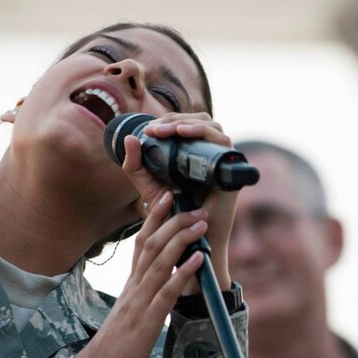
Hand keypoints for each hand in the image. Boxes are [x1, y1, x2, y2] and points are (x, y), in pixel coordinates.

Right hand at [73, 191, 208, 357]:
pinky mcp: (147, 320)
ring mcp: (139, 302)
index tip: (168, 197)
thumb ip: (142, 297)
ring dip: (182, 239)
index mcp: (130, 285)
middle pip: (151, 244)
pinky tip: (198, 259)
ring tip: (201, 224)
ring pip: (159, 261)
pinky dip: (183, 272)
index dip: (154, 218)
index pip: (140, 242)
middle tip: (195, 207)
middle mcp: (133, 287)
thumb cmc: (115, 346)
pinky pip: (166, 291)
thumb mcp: (130, 314)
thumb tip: (160, 287)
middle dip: (174, 222)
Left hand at [121, 113, 237, 291]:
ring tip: (166, 130)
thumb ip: (135, 164)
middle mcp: (210, 155)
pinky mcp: (229, 169)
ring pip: (212, 125)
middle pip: (200, 120)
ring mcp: (221, 161)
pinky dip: (202, 132)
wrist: (188, 237)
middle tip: (154, 130)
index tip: (148, 130)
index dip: (168, 121)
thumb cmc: (172, 213)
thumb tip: (128, 139)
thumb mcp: (148, 184)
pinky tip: (183, 134)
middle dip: (175, 120)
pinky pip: (222, 140)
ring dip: (186, 123)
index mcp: (193, 154)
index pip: (186, 124)